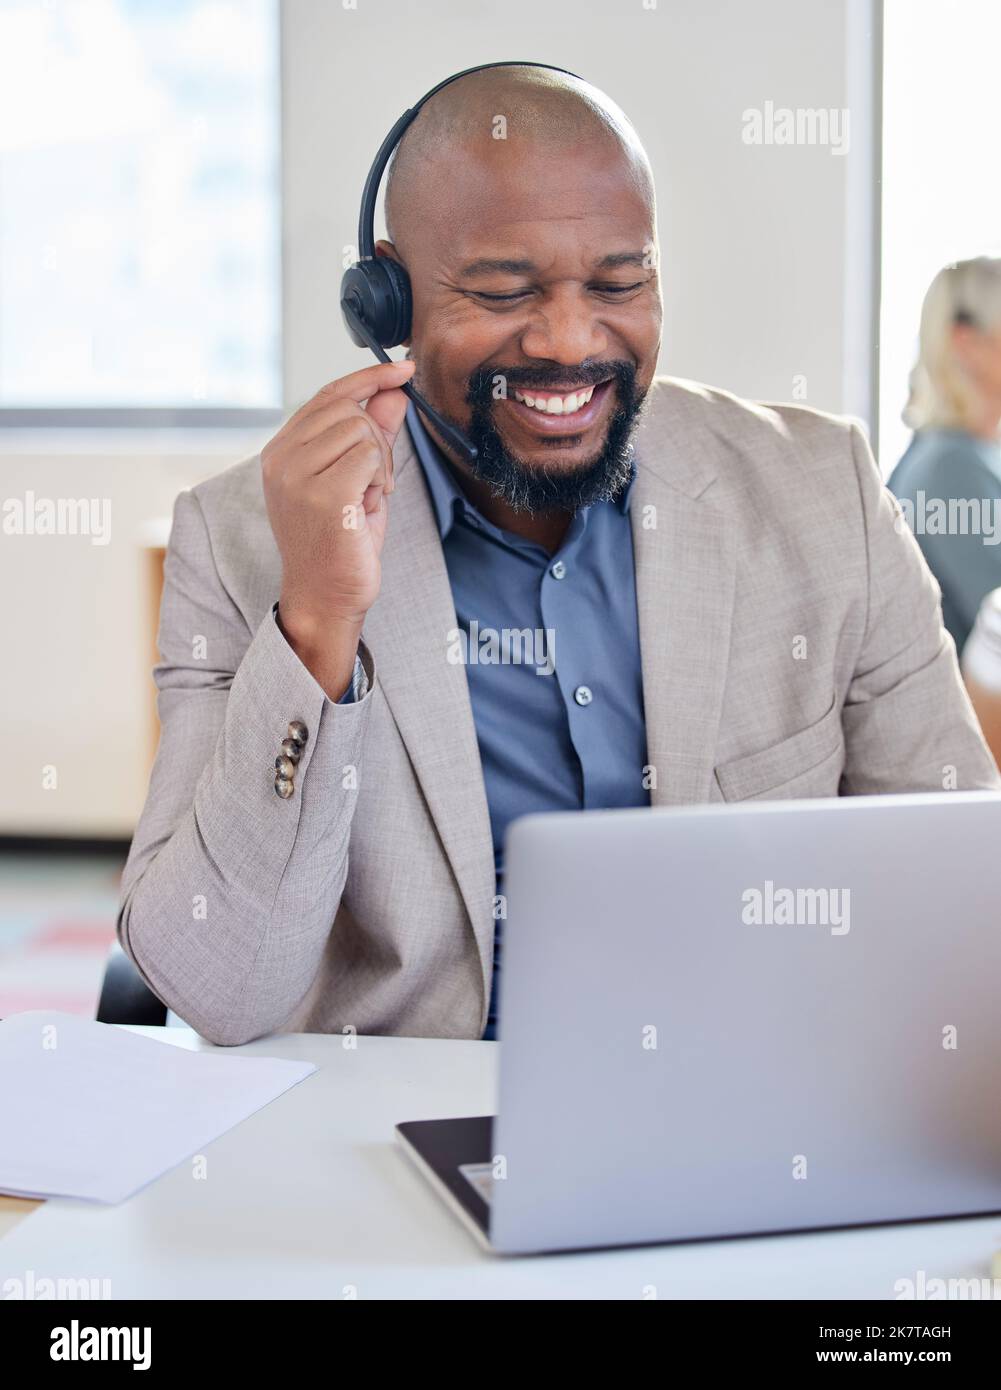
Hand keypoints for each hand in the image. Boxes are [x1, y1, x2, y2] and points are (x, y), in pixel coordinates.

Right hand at [262, 358, 414, 696]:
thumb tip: (393, 392)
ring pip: (362, 430)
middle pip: (349, 409)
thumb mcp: (359, 480)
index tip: (403, 368)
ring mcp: (297, 477)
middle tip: (378, 480)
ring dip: (380, 463)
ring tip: (369, 498)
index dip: (368, 378)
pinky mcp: (322, 496)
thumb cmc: (341, 543)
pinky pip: (369, 457)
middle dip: (378, 438)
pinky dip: (381, 479)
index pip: (328, 395)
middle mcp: (281, 459)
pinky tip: (370, 506)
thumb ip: (373, 435)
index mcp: (281, 452)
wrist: (327, 598)